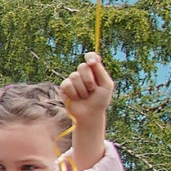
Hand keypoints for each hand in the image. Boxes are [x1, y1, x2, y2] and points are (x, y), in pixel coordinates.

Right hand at [61, 53, 114, 169]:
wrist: (90, 114)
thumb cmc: (100, 100)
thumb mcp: (106, 85)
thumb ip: (100, 71)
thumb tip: (92, 60)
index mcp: (94, 71)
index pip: (90, 56)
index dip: (90, 57)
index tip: (92, 62)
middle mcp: (83, 74)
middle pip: (82, 66)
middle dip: (89, 79)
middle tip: (93, 89)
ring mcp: (73, 80)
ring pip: (74, 76)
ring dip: (82, 89)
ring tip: (85, 96)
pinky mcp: (64, 87)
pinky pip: (67, 84)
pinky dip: (74, 93)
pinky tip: (76, 98)